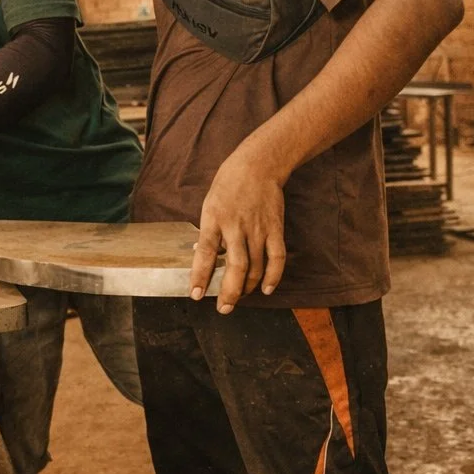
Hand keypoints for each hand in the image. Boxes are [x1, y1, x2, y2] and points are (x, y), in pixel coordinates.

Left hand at [189, 147, 286, 313]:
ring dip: (247, 288)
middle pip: (235, 267)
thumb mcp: (209, 206)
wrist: (258, 165)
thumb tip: (200, 256)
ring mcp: (258, 229)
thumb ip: (208, 233)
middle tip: (223, 308)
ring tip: (238, 298)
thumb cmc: (228, 186)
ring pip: (255, 268)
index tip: (196, 295)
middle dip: (228, 292)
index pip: (204, 254)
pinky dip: (273, 277)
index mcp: (214, 220)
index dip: (199, 276)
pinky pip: (277, 258)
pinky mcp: (275, 229)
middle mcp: (236, 227)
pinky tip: (267, 289)